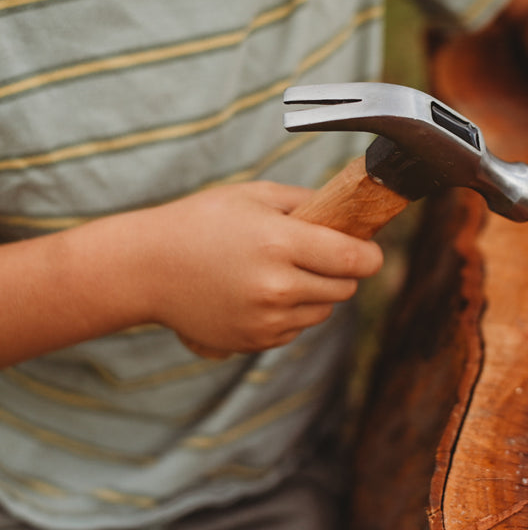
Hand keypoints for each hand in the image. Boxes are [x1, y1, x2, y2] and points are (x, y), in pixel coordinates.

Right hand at [132, 181, 382, 356]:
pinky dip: (292, 313)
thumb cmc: (202, 222)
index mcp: (280, 243)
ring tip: (284, 271)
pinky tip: (263, 292)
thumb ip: (309, 202)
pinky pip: (297, 329)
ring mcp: (266, 320)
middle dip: (342, 270)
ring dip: (317, 292)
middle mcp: (277, 287)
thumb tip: (351, 214)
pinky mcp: (254, 342)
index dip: (370, 254)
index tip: (369, 248)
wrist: (146, 268)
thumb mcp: (256, 196)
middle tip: (321, 254)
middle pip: (346, 288)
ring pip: (324, 311)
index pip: (355, 259)